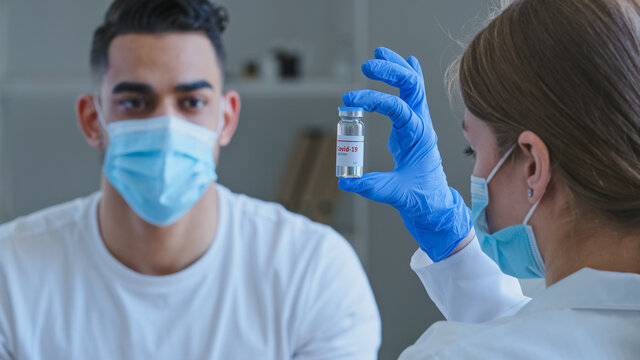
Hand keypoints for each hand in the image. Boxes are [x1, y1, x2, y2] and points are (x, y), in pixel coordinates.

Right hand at [338, 47, 472, 261]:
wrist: (436, 207)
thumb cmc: (421, 200)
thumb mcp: (396, 195)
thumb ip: (372, 186)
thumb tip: (345, 181)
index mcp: (418, 137)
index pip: (398, 107)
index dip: (375, 99)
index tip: (350, 100)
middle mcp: (421, 125)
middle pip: (412, 86)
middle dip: (391, 71)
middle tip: (368, 64)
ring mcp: (418, 124)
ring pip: (414, 87)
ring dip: (398, 68)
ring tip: (380, 53)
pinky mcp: (413, 128)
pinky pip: (413, 97)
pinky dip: (409, 77)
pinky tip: (406, 63)